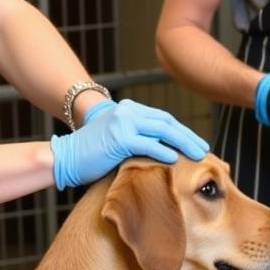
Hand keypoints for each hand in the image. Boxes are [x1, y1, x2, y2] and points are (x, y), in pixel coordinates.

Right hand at [50, 98, 208, 189]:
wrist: (65, 157)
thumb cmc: (90, 155)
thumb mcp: (117, 141)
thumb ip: (137, 140)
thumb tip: (163, 153)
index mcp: (128, 110)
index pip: (162, 118)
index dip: (182, 130)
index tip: (196, 142)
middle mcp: (127, 112)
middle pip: (167, 122)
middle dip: (188, 136)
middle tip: (204, 149)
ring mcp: (124, 123)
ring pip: (162, 131)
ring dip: (183, 143)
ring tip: (198, 155)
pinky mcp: (119, 138)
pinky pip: (148, 144)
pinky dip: (164, 151)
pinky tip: (176, 160)